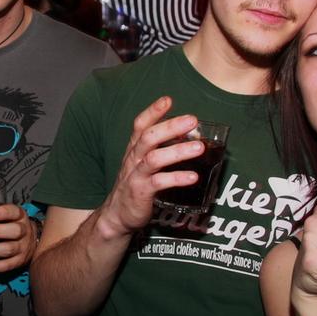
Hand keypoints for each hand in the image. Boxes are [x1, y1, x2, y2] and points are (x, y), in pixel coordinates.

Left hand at [0, 204, 36, 272]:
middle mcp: (24, 232)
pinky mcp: (19, 261)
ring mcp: (23, 247)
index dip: (3, 213)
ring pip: (9, 249)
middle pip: (14, 231)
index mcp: (20, 217)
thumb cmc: (12, 225)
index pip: (14, 212)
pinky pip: (8, 265)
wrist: (31, 241)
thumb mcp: (8, 216)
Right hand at [98, 96, 204, 238]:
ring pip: (154, 158)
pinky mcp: (140, 192)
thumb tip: (189, 137)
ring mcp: (136, 175)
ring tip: (200, 148)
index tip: (168, 100)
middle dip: (170, 126)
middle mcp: (133, 159)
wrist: (116, 215)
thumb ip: (161, 150)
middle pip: (149, 137)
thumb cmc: (135, 185)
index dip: (153, 111)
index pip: (141, 125)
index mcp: (134, 149)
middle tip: (192, 120)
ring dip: (178, 151)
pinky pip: (159, 183)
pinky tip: (193, 177)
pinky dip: (176, 178)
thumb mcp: (144, 163)